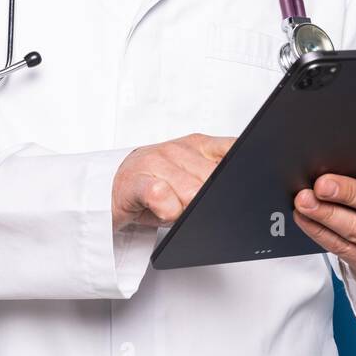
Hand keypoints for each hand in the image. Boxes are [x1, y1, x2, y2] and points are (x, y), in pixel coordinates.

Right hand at [112, 133, 235, 231]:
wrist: (111, 188)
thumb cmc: (155, 185)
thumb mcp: (192, 177)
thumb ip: (216, 178)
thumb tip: (243, 191)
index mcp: (199, 145)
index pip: (234, 149)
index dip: (243, 169)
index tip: (245, 185)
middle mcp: (178, 149)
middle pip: (214, 180)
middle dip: (209, 201)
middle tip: (191, 206)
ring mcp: (156, 161)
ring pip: (192, 191)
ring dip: (186, 209)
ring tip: (174, 208)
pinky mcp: (137, 180)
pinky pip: (161, 195)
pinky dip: (167, 211)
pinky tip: (161, 211)